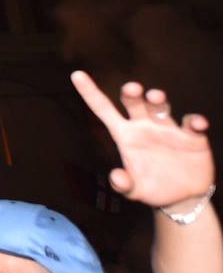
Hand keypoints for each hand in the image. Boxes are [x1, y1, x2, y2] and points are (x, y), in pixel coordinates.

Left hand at [72, 70, 214, 209]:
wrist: (182, 198)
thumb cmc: (152, 188)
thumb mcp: (134, 190)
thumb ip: (123, 184)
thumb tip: (116, 177)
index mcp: (125, 134)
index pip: (103, 109)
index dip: (90, 91)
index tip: (76, 75)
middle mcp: (144, 126)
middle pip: (135, 102)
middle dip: (132, 92)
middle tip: (132, 89)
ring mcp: (168, 129)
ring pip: (161, 107)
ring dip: (158, 100)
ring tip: (155, 97)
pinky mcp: (192, 137)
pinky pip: (192, 124)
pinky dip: (195, 122)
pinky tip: (196, 124)